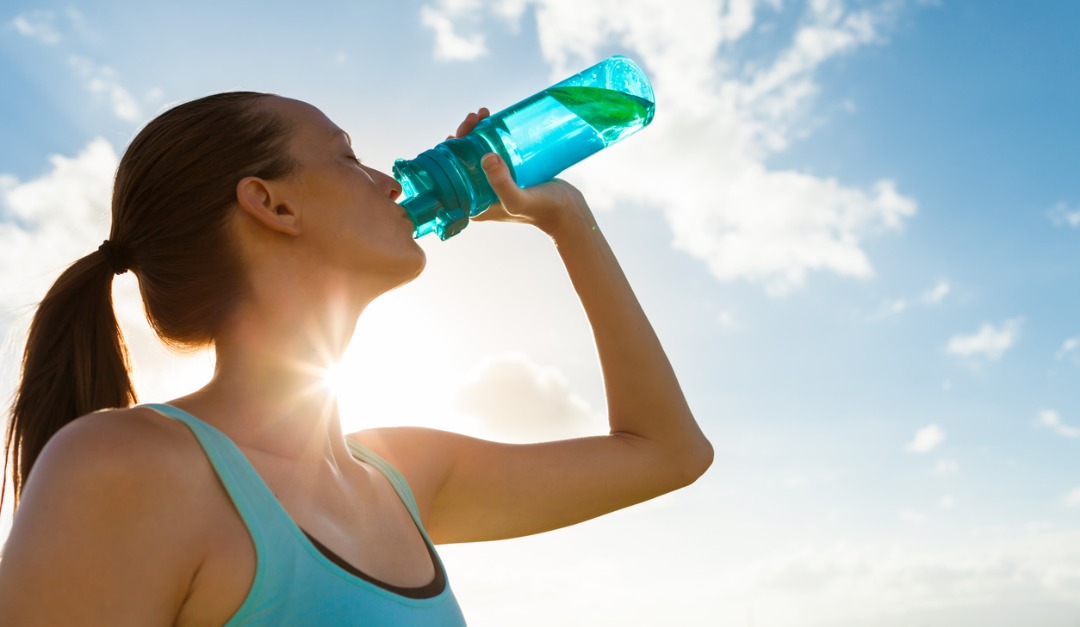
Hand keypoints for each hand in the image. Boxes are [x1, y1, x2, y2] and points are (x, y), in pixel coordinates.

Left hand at [448, 108, 594, 235]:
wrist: (569, 212)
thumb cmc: (542, 209)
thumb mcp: (519, 199)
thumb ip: (502, 184)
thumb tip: (486, 157)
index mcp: (473, 204)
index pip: (451, 175)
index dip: (449, 152)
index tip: (458, 132)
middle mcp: (479, 194)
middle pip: (463, 160)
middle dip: (464, 135)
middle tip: (475, 117)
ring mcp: (494, 184)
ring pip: (477, 153)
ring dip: (477, 132)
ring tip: (484, 114)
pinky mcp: (509, 174)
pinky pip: (494, 152)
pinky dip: (491, 136)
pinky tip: (494, 121)